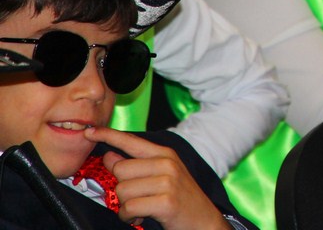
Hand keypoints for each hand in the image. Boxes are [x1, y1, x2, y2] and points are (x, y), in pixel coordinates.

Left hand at [84, 127, 231, 229]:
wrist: (204, 221)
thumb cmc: (181, 199)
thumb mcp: (163, 176)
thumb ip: (137, 165)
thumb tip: (109, 156)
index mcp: (165, 154)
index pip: (131, 141)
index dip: (108, 135)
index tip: (89, 131)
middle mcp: (167, 163)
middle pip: (120, 169)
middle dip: (121, 188)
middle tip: (137, 198)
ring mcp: (167, 181)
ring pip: (122, 190)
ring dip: (125, 205)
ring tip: (142, 208)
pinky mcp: (166, 201)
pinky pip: (128, 207)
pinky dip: (129, 216)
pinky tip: (141, 217)